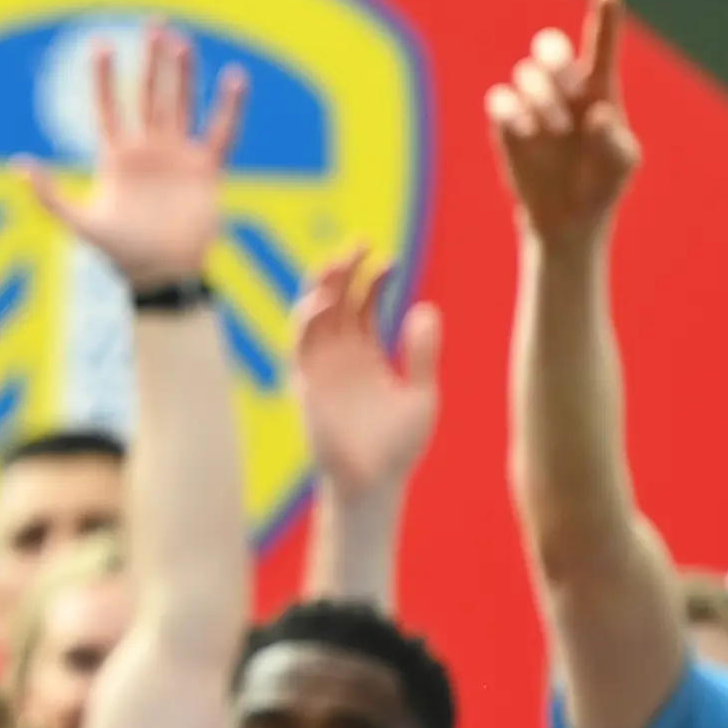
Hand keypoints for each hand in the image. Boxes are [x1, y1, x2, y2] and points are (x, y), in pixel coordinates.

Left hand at [17, 32, 246, 293]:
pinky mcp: (206, 171)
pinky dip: (229, 107)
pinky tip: (235, 77)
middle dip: (149, 61)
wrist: (161, 276)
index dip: (103, 77)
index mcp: (116, 158)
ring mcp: (178, 158)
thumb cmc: (119, 255)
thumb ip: (48, 196)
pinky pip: (221, 132)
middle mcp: (147, 151)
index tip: (100, 44)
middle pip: (147, 96)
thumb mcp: (78, 223)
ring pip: (180, 105)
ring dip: (181, 74)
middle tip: (153, 23)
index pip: (108, 107)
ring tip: (181, 40)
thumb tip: (19, 165)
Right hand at [292, 251, 444, 501]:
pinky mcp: (307, 384)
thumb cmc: (399, 446)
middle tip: (359, 244)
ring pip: (314, 316)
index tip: (389, 259)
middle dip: (343, 271)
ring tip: (337, 263)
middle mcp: (341, 356)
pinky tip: (325, 302)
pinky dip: (308, 321)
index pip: (364, 304)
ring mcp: (321, 368)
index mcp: (367, 354)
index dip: (373, 278)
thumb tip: (426, 308)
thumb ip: (422, 353)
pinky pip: (301, 346)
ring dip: (321, 288)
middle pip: (336, 300)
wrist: (374, 483)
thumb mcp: (421, 394)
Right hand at [485, 0, 640, 241]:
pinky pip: (499, 99)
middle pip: (550, 47)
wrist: (567, 217)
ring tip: (555, 130)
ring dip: (543, 97)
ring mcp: (531, 103)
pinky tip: (528, 132)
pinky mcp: (506, 123)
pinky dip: (512, 110)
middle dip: (557, 59)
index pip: (600, 48)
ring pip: (526, 73)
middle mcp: (563, 88)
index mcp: (598, 89)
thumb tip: (597, 115)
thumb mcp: (621, 166)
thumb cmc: (602, 183)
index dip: (603, 20)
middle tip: (573, 88)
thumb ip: (614, 142)